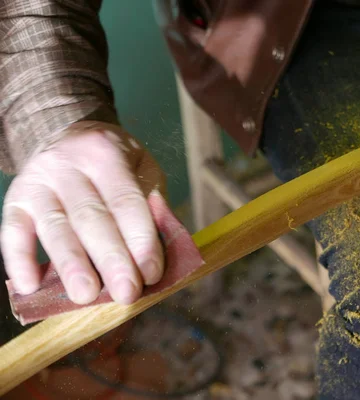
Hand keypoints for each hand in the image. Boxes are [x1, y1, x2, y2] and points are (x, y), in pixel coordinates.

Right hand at [1, 122, 166, 304]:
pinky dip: (19, 260)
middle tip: (126, 294)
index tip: (151, 274)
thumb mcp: (143, 168)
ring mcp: (38, 182)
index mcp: (106, 154)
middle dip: (110, 259)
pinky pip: (12, 231)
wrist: (69, 134)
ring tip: (85, 296)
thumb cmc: (116, 162)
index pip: (126, 202)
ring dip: (70, 266)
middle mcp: (68, 166)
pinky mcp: (15, 199)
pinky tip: (32, 286)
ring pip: (54, 227)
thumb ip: (153, 204)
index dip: (140, 240)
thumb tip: (157, 252)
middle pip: (91, 218)